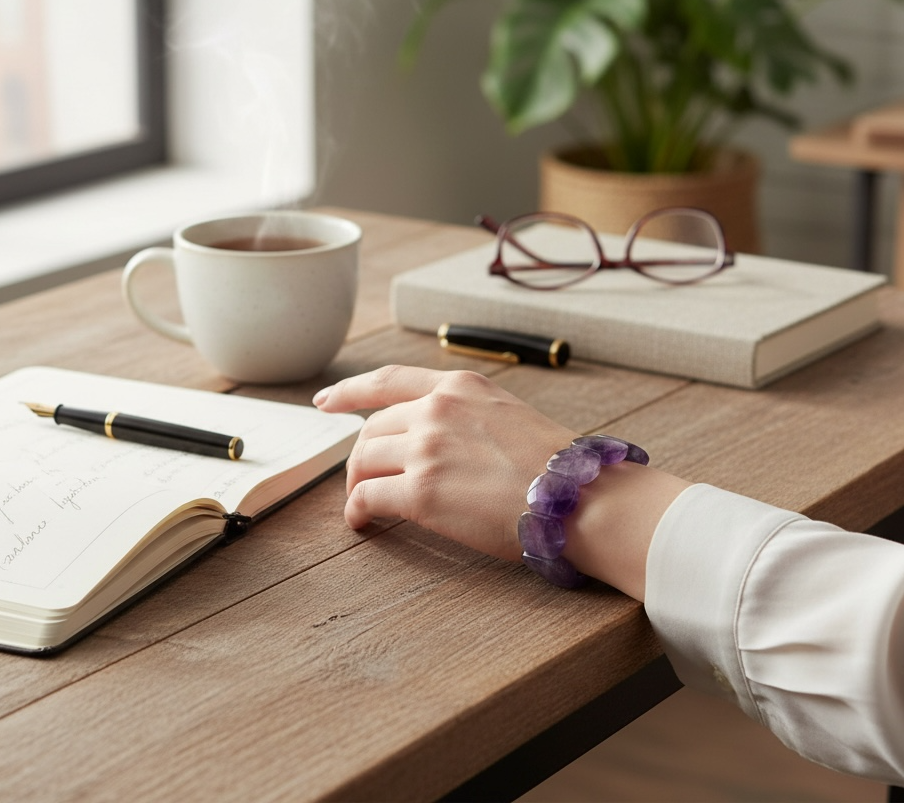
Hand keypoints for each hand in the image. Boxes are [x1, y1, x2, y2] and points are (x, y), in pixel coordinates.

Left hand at [313, 365, 575, 561]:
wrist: (578, 496)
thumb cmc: (556, 466)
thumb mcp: (507, 414)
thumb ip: (466, 416)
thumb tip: (440, 438)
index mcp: (459, 386)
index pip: (389, 380)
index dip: (350, 391)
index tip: (325, 402)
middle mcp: (436, 409)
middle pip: (371, 428)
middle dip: (361, 455)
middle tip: (362, 478)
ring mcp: (426, 448)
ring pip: (363, 461)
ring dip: (356, 484)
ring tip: (362, 503)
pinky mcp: (420, 491)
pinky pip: (367, 496)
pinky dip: (357, 510)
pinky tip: (362, 522)